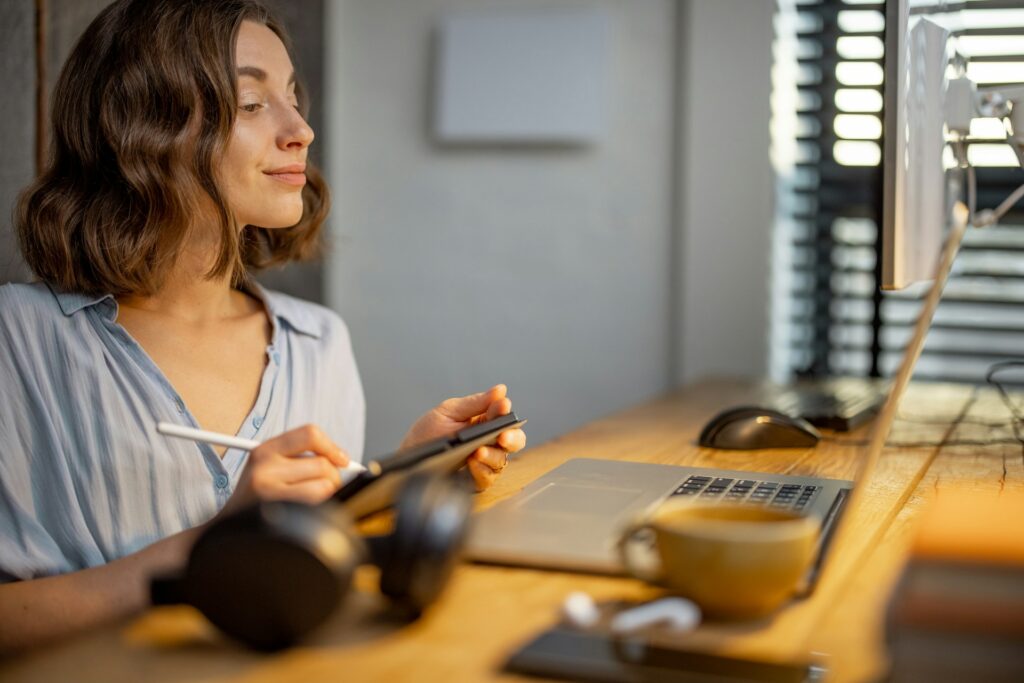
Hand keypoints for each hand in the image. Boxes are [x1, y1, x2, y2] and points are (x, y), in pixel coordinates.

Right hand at [221, 424, 350, 514]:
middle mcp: (264, 464)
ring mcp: (267, 487)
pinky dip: (321, 507)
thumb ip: (301, 458)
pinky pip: (316, 500)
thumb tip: (341, 460)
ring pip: (324, 483)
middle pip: (322, 463)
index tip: (341, 460)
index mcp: (264, 449)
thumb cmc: (257, 501)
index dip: (332, 447)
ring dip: (326, 494)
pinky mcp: (274, 507)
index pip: (310, 434)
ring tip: (311, 502)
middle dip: (333, 478)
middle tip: (325, 489)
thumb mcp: (270, 469)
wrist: (227, 530)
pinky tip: (307, 512)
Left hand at [401, 384, 526, 490]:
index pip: (504, 417)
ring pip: (501, 461)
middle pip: (514, 441)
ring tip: (479, 451)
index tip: (503, 407)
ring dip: (493, 455)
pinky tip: (473, 462)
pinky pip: (487, 478)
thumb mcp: (448, 411)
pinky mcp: (474, 480)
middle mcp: (489, 442)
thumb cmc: (428, 432)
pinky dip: (482, 470)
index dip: (506, 412)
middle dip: (512, 438)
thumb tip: (500, 390)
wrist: (408, 457)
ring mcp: (483, 462)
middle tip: (503, 436)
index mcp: (484, 422)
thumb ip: (475, 402)